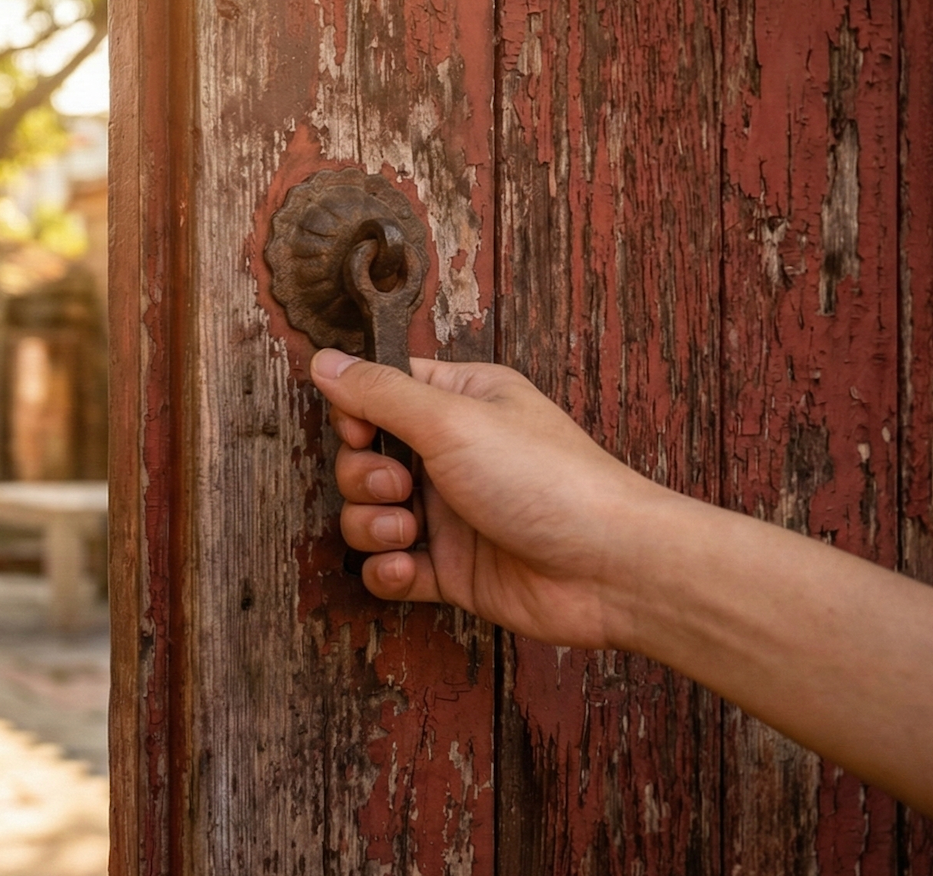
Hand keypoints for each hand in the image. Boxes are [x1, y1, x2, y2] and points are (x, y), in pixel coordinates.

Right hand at [310, 348, 686, 650]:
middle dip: (363, 478)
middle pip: (363, 459)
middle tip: (401, 488)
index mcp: (460, 403)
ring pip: (368, 516)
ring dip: (372, 526)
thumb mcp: (452, 419)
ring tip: (408, 532)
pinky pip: (390, 568)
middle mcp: (452, 455)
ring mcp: (450, 514)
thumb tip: (324, 361)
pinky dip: (389, 571)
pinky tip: (412, 569)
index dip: (357, 415)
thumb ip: (380, 392)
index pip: (381, 394)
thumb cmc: (547, 481)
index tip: (364, 431)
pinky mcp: (451, 569)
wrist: (608, 568)